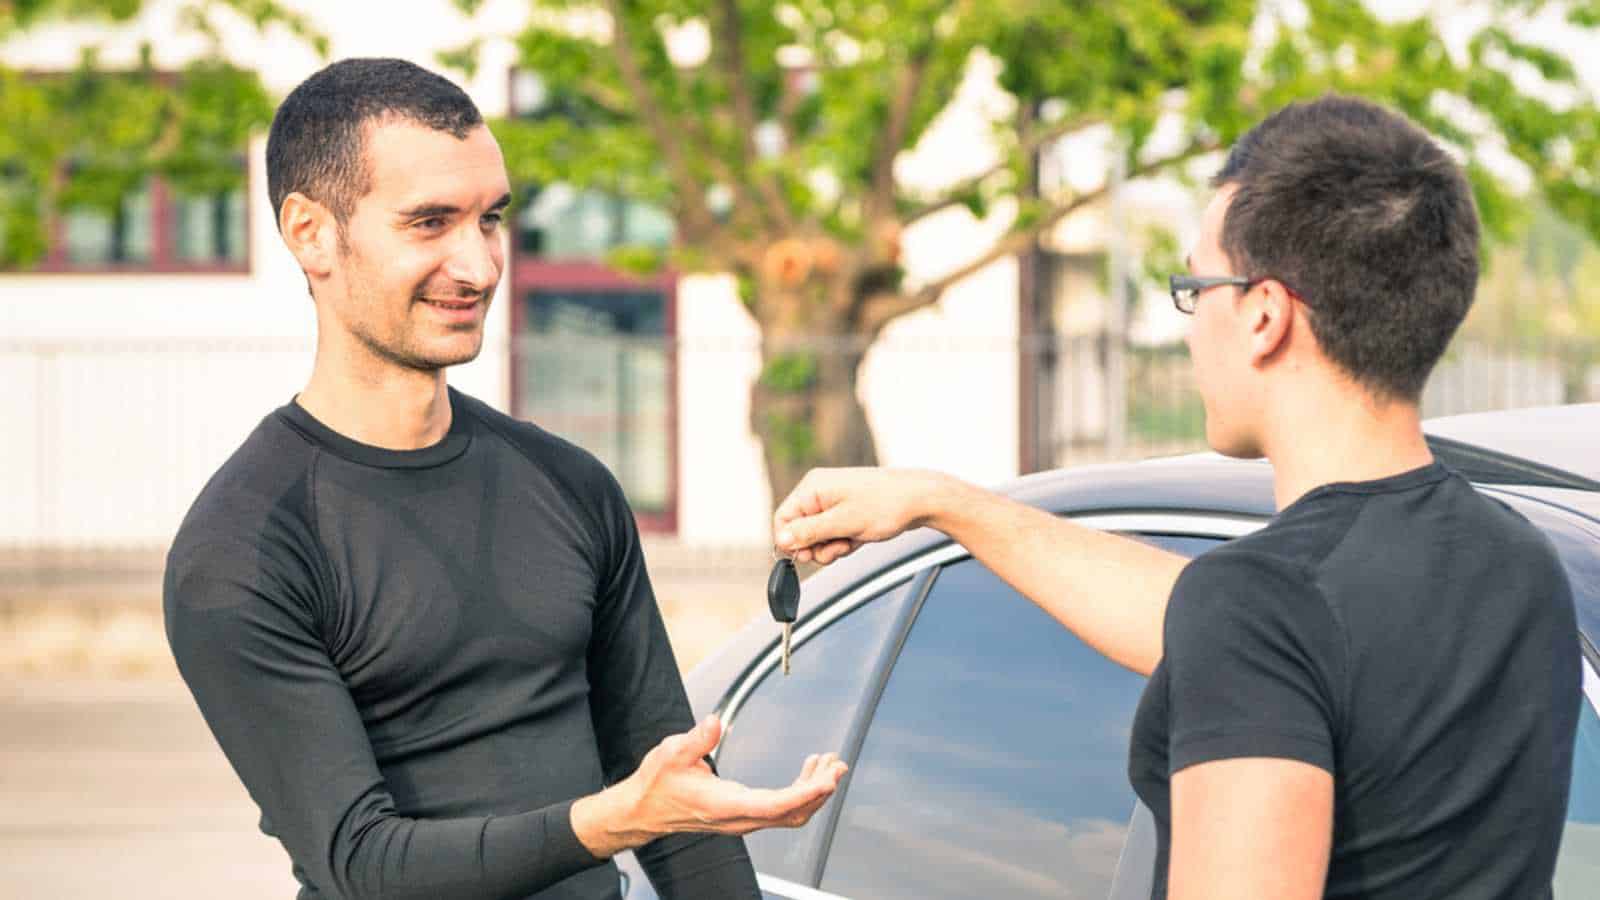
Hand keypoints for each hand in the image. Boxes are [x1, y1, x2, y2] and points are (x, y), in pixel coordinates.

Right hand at [571, 715, 847, 857]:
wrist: (644, 810)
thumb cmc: (657, 784)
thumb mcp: (671, 754)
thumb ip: (696, 739)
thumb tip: (715, 721)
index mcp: (724, 805)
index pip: (775, 805)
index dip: (805, 793)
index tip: (827, 779)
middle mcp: (739, 818)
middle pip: (792, 813)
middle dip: (820, 790)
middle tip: (837, 765)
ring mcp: (743, 819)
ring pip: (791, 814)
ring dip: (814, 792)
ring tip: (829, 765)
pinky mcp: (744, 815)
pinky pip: (781, 810)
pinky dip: (801, 792)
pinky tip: (808, 771)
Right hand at [773, 467, 950, 564]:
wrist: (921, 499)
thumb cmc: (886, 504)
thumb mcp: (843, 523)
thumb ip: (809, 532)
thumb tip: (782, 540)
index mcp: (813, 488)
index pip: (783, 518)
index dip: (791, 541)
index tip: (805, 556)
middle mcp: (820, 493)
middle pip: (800, 530)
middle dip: (816, 546)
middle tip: (837, 548)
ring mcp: (834, 502)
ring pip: (818, 536)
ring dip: (832, 546)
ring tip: (852, 541)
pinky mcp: (847, 512)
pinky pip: (834, 534)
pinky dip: (843, 542)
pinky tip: (859, 539)